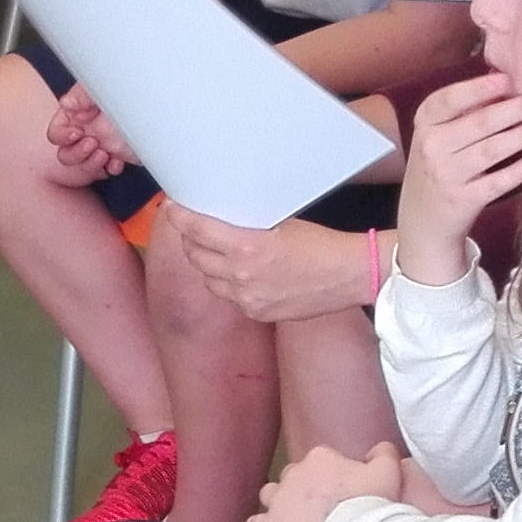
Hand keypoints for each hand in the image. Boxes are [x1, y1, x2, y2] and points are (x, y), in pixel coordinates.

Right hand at [41, 83, 131, 182]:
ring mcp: (101, 145)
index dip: (63, 135)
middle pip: (64, 153)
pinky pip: (104, 170)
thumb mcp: (105, 89)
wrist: (163, 111)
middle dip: (77, 152)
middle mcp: (87, 130)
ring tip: (105, 154)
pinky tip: (118, 161)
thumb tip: (67, 103)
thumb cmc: (136, 92)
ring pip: (81, 165)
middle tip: (94, 144)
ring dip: (90, 163)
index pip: (57, 131)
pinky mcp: (116, 156)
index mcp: (79, 114)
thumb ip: (83, 95)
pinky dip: (110, 169)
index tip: (79, 131)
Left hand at [172, 210, 370, 324]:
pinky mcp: (256, 313)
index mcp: (246, 248)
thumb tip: (222, 220)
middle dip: (191, 240)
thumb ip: (246, 226)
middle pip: (196, 257)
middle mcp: (241, 277)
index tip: (173, 209)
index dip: (180, 218)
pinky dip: (226, 284)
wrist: (348, 276)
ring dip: (207, 264)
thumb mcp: (280, 224)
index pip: (197, 231)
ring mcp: (247, 299)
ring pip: (208, 280)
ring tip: (216, 251)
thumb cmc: (321, 246)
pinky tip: (238, 273)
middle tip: (194, 228)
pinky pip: (228, 297)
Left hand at [250, 441, 404, 521]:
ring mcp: (279, 499)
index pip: (321, 460)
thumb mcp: (388, 470)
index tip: (342, 488)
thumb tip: (378, 449)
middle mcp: (294, 472)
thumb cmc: (372, 501)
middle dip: (303, 486)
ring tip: (289, 512)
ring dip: (278, 500)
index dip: (332, 474)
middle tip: (319, 503)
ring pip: (270, 493)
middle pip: (294, 475)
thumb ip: (383, 452)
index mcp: (319, 457)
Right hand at [395, 73, 521, 270]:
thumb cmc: (440, 166)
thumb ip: (465, 110)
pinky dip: (519, 170)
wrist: (422, 221)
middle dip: (520, 107)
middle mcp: (431, 147)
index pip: (450, 99)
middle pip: (480, 122)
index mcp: (425, 123)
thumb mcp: (438, 135)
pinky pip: (496, 182)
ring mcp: (446, 176)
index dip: (479, 88)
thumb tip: (508, 78)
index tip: (509, 79)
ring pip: (492, 150)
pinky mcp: (462, 201)